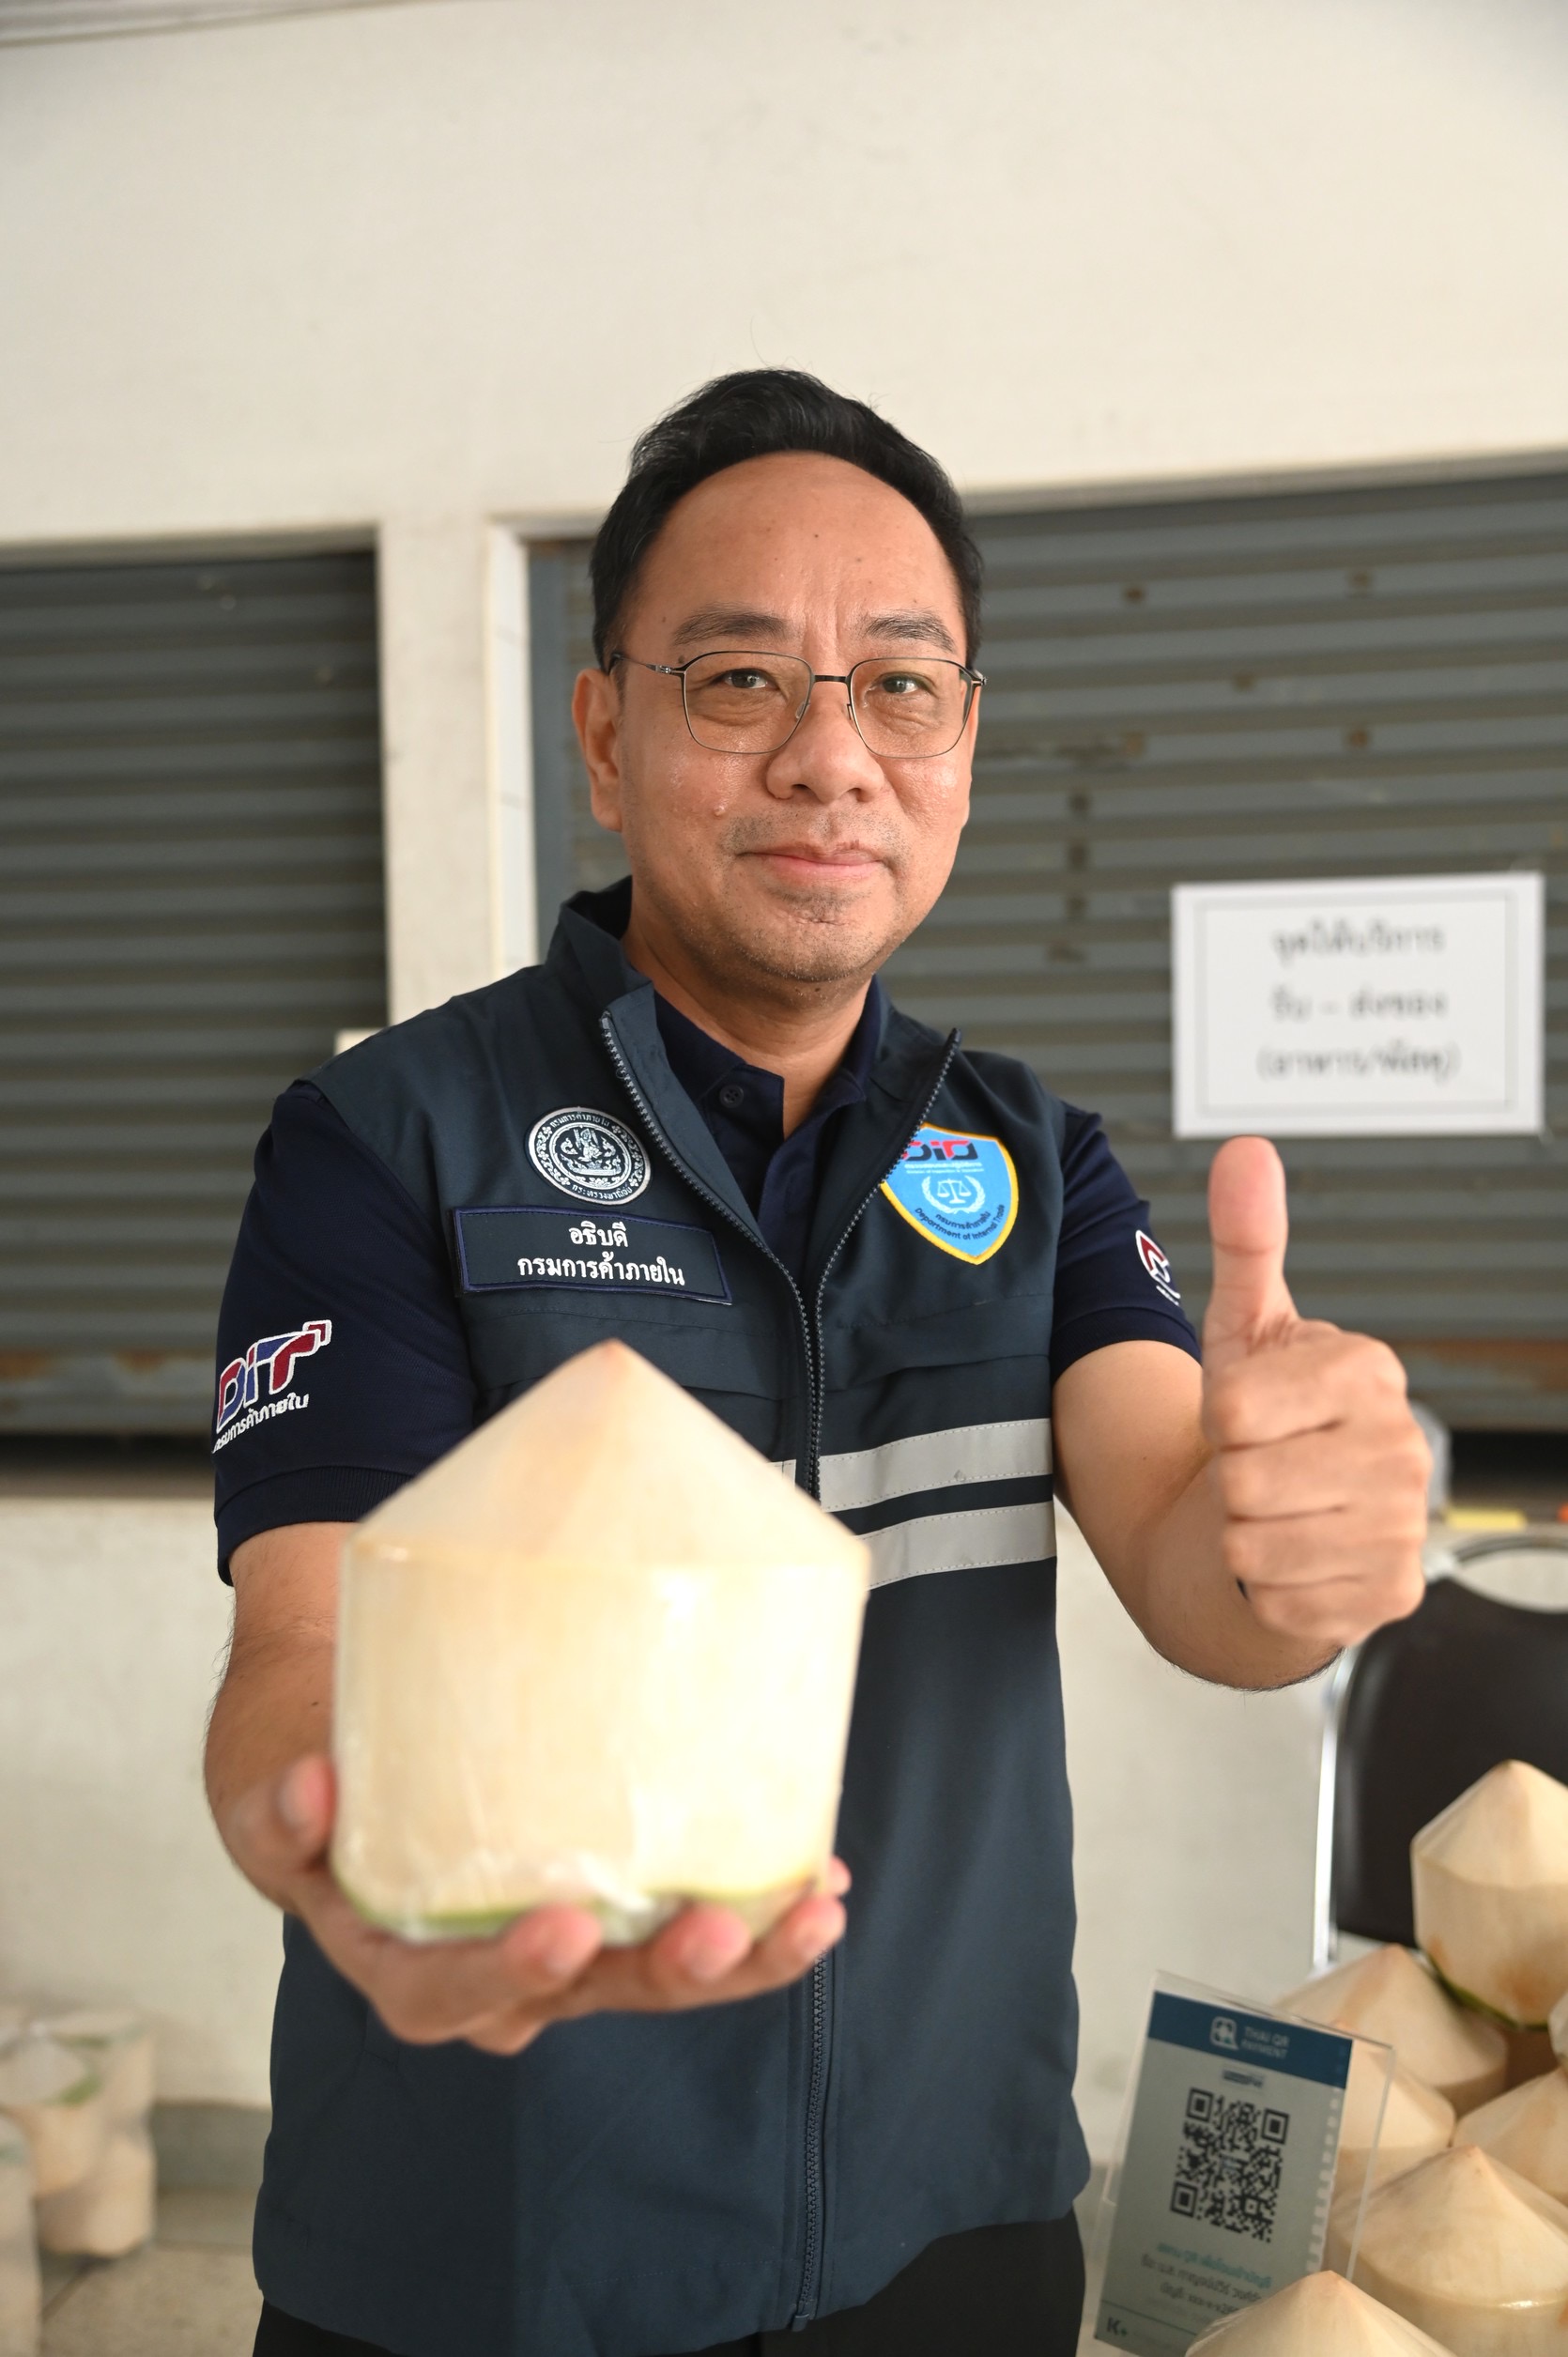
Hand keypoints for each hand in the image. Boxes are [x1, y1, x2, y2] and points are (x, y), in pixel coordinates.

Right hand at [224, 1753, 847, 2056]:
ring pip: (654, 1974)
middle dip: (664, 1972)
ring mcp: (564, 1950)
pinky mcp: (614, 1909)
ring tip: (811, 1911)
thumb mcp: (273, 1792)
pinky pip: (685, 1924)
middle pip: (585, 1995)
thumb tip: (309, 1788)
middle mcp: (495, 1976)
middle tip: (721, 1929)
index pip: (450, 1992)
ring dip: (742, 1953)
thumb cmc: (317, 1777)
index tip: (562, 1928)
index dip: (507, 1972)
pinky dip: (757, 1912)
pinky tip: (819, 1883)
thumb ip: (283, 1808)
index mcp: (402, 1962)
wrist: (349, 1756)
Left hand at [1202, 1136, 1429, 1652]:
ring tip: (1271, 1511)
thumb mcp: (1245, 1328)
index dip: (1217, 1416)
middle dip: (1226, 1479)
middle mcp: (1403, 1449)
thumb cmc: (1260, 1419)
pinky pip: (1277, 1598)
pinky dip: (1263, 1587)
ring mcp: (1404, 1527)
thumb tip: (1247, 1150)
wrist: (1284, 1515)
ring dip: (1239, 1535)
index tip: (1243, 1414)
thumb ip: (1247, 1239)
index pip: (1233, 1408)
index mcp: (1369, 1372)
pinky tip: (1292, 1559)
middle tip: (1256, 1468)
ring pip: (1253, 1544)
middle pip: (1241, 1481)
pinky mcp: (1389, 1595)